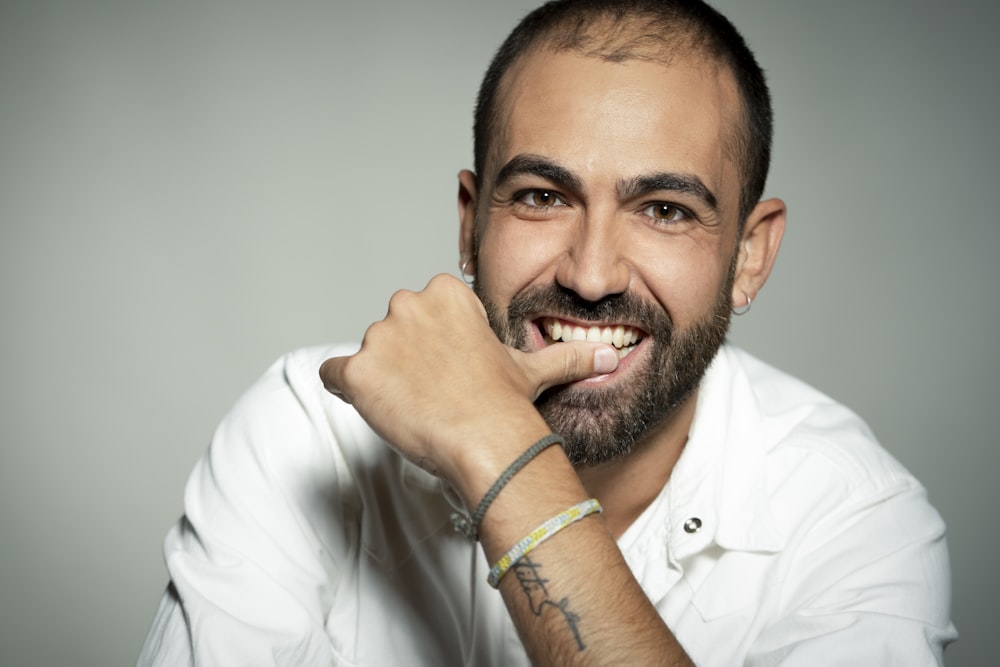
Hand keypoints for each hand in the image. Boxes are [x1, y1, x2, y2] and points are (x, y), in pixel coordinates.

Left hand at [319, 274, 617, 483]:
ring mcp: (377, 338)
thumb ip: (565, 356)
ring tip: (415, 408)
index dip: (436, 345)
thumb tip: (609, 355)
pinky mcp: (355, 372)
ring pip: (367, 356)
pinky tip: (378, 409)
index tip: (453, 370)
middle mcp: (406, 304)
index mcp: (445, 293)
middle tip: (434, 392)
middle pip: (392, 331)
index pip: (423, 312)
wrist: (485, 441)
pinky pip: (333, 376)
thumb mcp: (533, 370)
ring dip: (382, 380)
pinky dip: (348, 392)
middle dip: (406, 358)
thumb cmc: (505, 403)